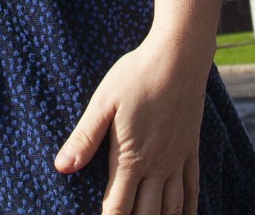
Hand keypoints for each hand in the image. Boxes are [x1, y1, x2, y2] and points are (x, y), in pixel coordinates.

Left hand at [55, 0, 222, 214]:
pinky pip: (193, 188)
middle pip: (147, 214)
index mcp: (131, 158)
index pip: (118, 207)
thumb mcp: (103, 102)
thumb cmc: (137, 75)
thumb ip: (85, 138)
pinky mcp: (191, 149)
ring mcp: (177, 159)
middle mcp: (157, 166)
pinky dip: (188, 208)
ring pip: (172, 207)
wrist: (179, 56)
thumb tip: (62, 167)